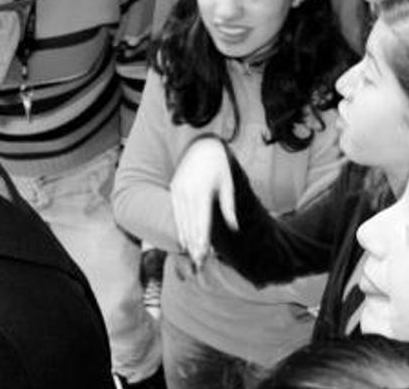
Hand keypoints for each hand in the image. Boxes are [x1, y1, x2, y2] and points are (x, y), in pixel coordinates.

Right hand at [169, 137, 236, 267]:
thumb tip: (234, 227)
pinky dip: (180, 227)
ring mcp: (179, 190)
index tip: (205, 253)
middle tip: (199, 261)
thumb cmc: (219, 166)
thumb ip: (229, 206)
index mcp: (202, 191)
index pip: (202, 220)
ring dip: (187, 238)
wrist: (201, 146)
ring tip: (192, 254)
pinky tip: (184, 239)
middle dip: (195, 243)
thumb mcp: (228, 184)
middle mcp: (188, 192)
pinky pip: (176, 212)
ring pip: (182, 219)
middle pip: (191, 223)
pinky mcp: (174, 189)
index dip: (203, 238)